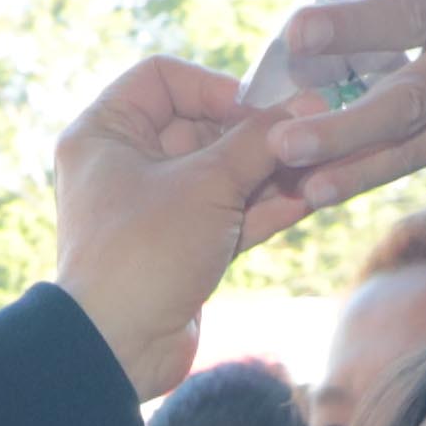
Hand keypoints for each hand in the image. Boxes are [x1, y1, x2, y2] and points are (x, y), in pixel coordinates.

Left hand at [47, 54, 310, 395]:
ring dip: (268, 173)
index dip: (215, 86)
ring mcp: (154, 207)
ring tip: (319, 169)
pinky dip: (261, 208)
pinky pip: (225, 214)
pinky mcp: (179, 246)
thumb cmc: (144, 252)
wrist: (118, 348)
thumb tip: (309, 107)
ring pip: (219, 174)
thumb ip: (259, 142)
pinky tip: (307, 200)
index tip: (258, 108)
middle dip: (256, 135)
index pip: (163, 78)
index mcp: (106, 131)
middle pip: (200, 126)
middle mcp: (124, 162)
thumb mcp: (207, 184)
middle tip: (309, 137)